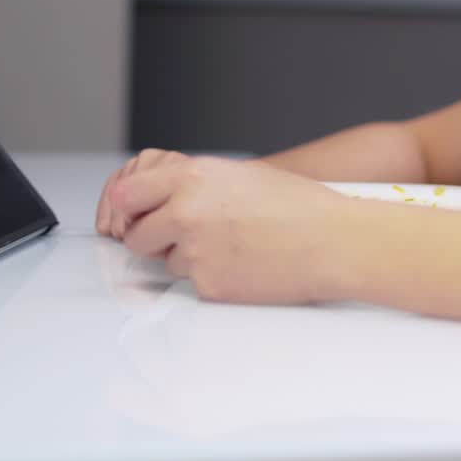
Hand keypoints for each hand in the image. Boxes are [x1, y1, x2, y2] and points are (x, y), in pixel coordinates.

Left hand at [95, 151, 354, 303]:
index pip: (127, 195)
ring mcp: (195, 250)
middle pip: (137, 235)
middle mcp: (186, 211)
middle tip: (186, 237)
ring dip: (189, 259)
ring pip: (167, 262)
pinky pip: (194, 284)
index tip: (136, 217)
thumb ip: (195, 184)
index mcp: (193, 176)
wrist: (333, 241)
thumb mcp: (241, 175)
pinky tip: (245, 265)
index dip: (131, 209)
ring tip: (234, 247)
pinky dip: (213, 278)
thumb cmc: (299, 206)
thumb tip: (163, 198)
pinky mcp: (208, 285)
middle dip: (155, 239)